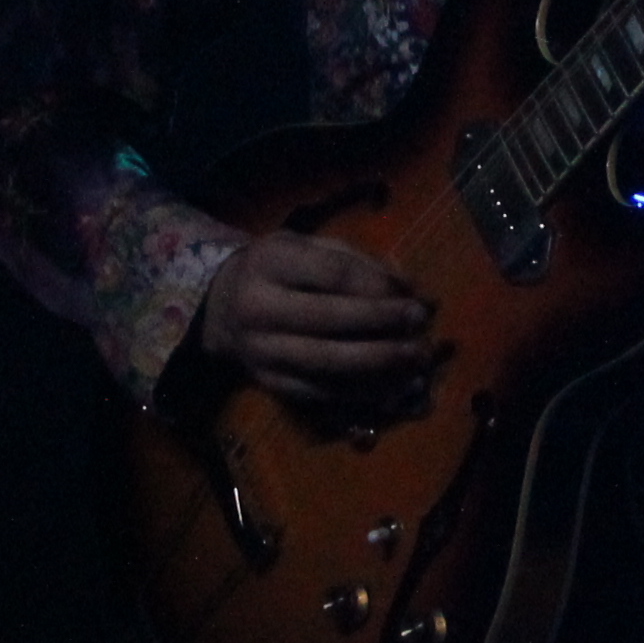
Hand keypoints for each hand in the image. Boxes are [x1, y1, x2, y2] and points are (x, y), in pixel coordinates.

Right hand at [194, 231, 435, 415]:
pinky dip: (363, 393)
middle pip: (330, 320)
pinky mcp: (270, 384)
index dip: (379, 288)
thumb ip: (359, 264)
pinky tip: (396, 387)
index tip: (416, 299)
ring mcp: (261, 352)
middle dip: (383, 325)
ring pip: (327, 364)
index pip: (333, 275)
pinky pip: (322, 393)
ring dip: (380, 365)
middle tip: (422, 328)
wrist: (222, 308)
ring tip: (418, 362)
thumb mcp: (310, 249)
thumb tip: (412, 289)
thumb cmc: (280, 271)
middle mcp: (258, 308)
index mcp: (270, 263)